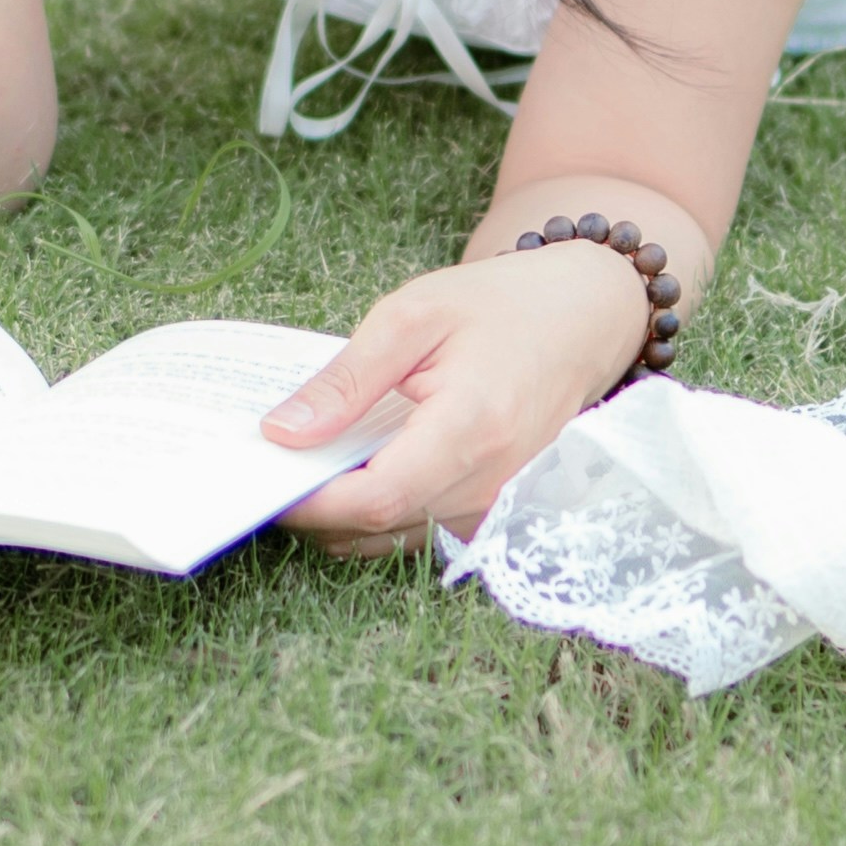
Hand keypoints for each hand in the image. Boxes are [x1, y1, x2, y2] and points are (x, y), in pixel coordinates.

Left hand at [261, 244, 646, 553]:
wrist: (581, 318)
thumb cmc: (501, 307)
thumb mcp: (411, 317)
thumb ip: (346, 380)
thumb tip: (283, 432)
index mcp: (471, 429)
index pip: (374, 500)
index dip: (309, 501)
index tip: (263, 473)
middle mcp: (491, 484)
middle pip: (378, 527)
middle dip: (315, 505)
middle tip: (271, 462)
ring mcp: (498, 505)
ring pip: (394, 538)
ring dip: (343, 512)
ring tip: (311, 460)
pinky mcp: (496, 511)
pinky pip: (420, 529)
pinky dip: (378, 510)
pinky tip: (357, 467)